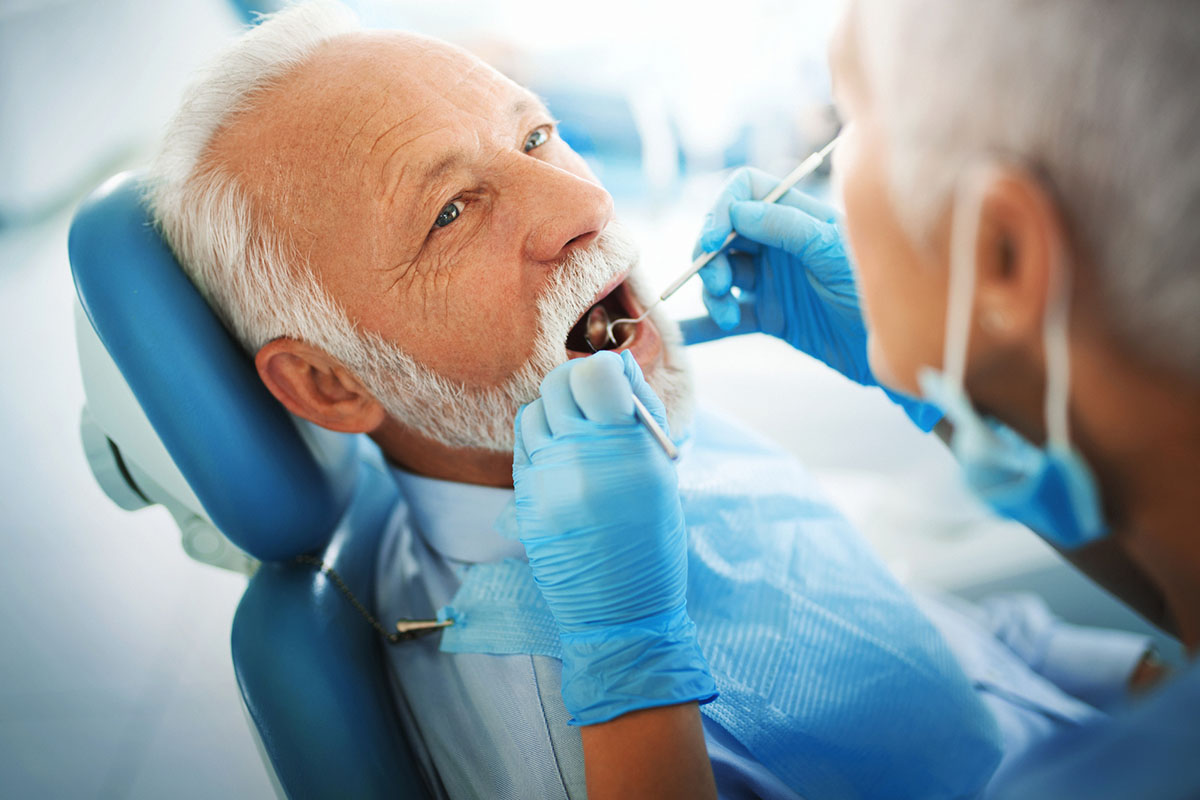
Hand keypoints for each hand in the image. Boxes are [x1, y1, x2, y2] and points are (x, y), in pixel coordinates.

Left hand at [513, 350, 715, 724]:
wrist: (620, 611)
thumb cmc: (652, 540)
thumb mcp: (661, 473)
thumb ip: (640, 416)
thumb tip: (617, 365)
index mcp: (626, 453)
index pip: (593, 375)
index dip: (604, 369)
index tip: (615, 382)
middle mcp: (580, 462)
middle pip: (557, 384)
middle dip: (577, 383)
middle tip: (595, 402)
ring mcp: (546, 480)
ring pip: (534, 410)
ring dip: (556, 410)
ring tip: (579, 435)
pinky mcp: (524, 499)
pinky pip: (523, 444)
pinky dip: (540, 438)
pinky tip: (562, 457)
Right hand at [693, 167, 873, 384]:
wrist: (899, 351)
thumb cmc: (878, 291)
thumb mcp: (834, 253)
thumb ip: (787, 228)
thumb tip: (737, 209)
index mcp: (799, 217)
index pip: (746, 191)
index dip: (720, 209)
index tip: (713, 241)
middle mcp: (781, 244)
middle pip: (725, 235)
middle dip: (711, 257)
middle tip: (720, 286)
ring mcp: (773, 281)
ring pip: (721, 275)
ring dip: (712, 292)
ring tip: (727, 314)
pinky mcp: (771, 317)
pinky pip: (727, 316)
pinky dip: (703, 325)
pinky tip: (682, 335)